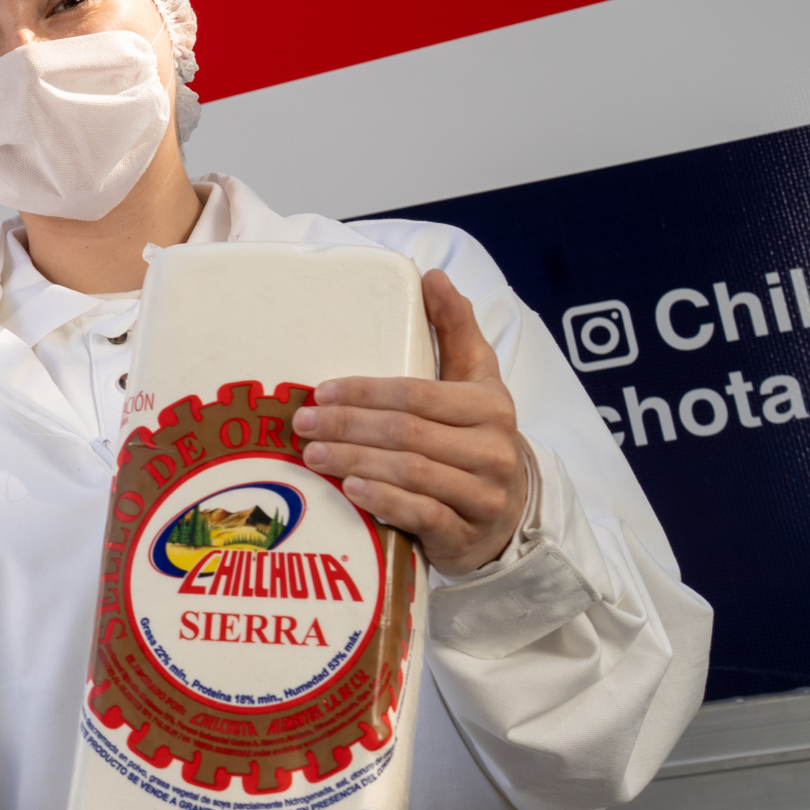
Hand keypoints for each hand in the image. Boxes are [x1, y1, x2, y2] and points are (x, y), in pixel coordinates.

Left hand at [295, 269, 531, 575]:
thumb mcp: (476, 380)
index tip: (321, 390)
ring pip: (410, 473)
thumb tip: (433, 275)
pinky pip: (422, 515)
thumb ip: (455, 330)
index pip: (418, 394)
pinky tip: (350, 488)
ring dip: (354, 460)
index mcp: (489, 405)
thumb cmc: (476, 436)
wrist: (506, 513)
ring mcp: (483, 495)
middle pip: (407, 433)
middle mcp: (492, 450)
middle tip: (302, 423)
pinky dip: (384, 501)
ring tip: (312, 454)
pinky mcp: (467, 534)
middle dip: (348, 426)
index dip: (365, 391)